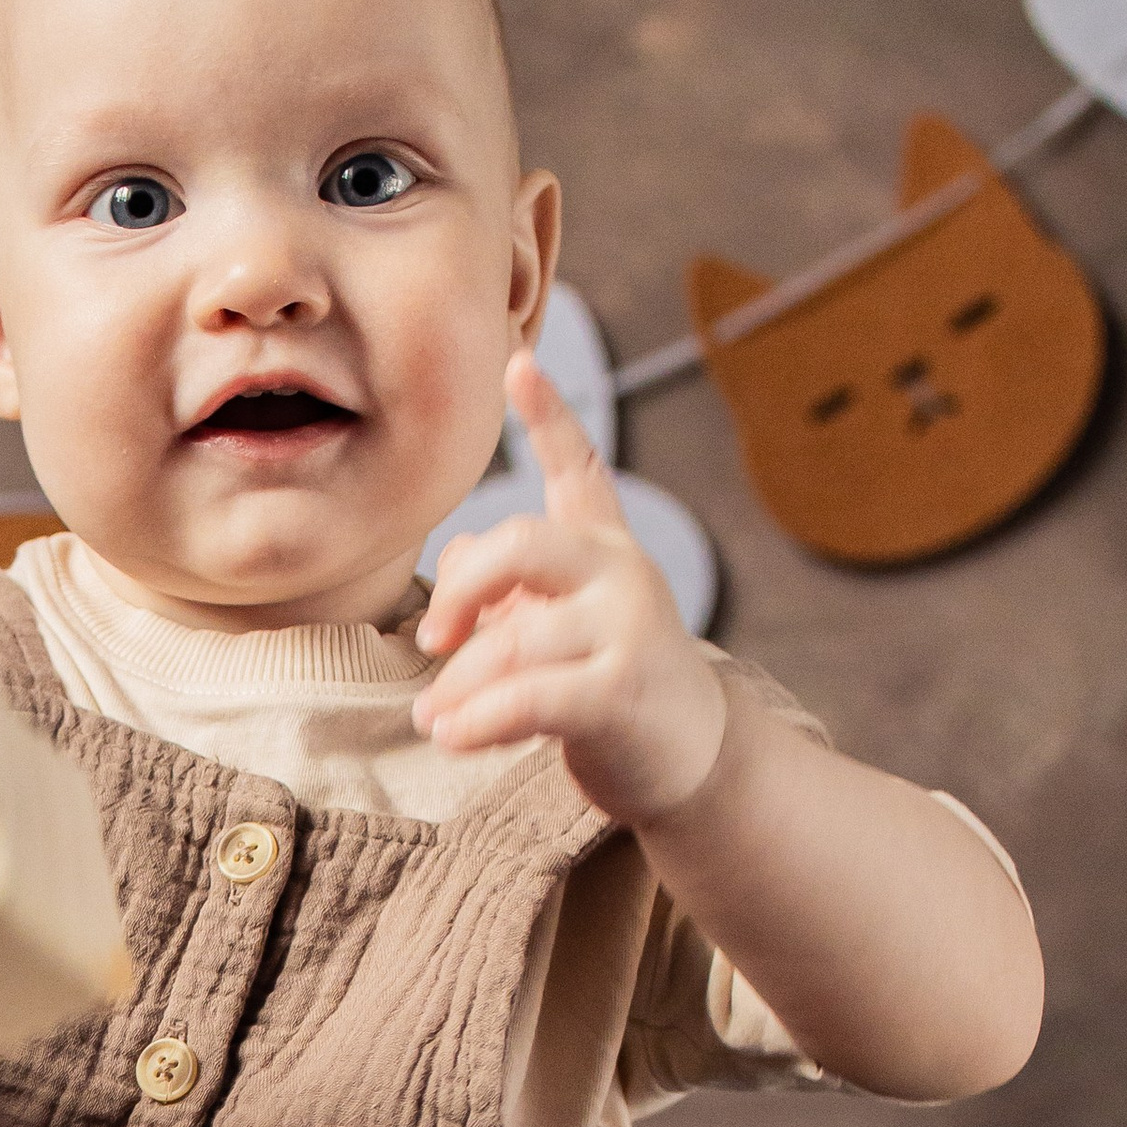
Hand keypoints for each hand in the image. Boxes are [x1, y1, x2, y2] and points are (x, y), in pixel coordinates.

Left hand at [412, 355, 724, 825]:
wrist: (696, 763)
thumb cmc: (618, 690)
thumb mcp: (565, 626)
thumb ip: (514, 585)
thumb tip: (458, 547)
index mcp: (605, 548)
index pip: (579, 468)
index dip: (549, 415)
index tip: (517, 363)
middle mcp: (621, 572)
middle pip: (521, 545)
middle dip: (461, 589)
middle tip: (430, 638)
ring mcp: (626, 628)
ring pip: (512, 639)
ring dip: (456, 686)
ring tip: (431, 718)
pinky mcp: (620, 692)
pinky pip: (527, 697)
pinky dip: (476, 721)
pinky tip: (451, 737)